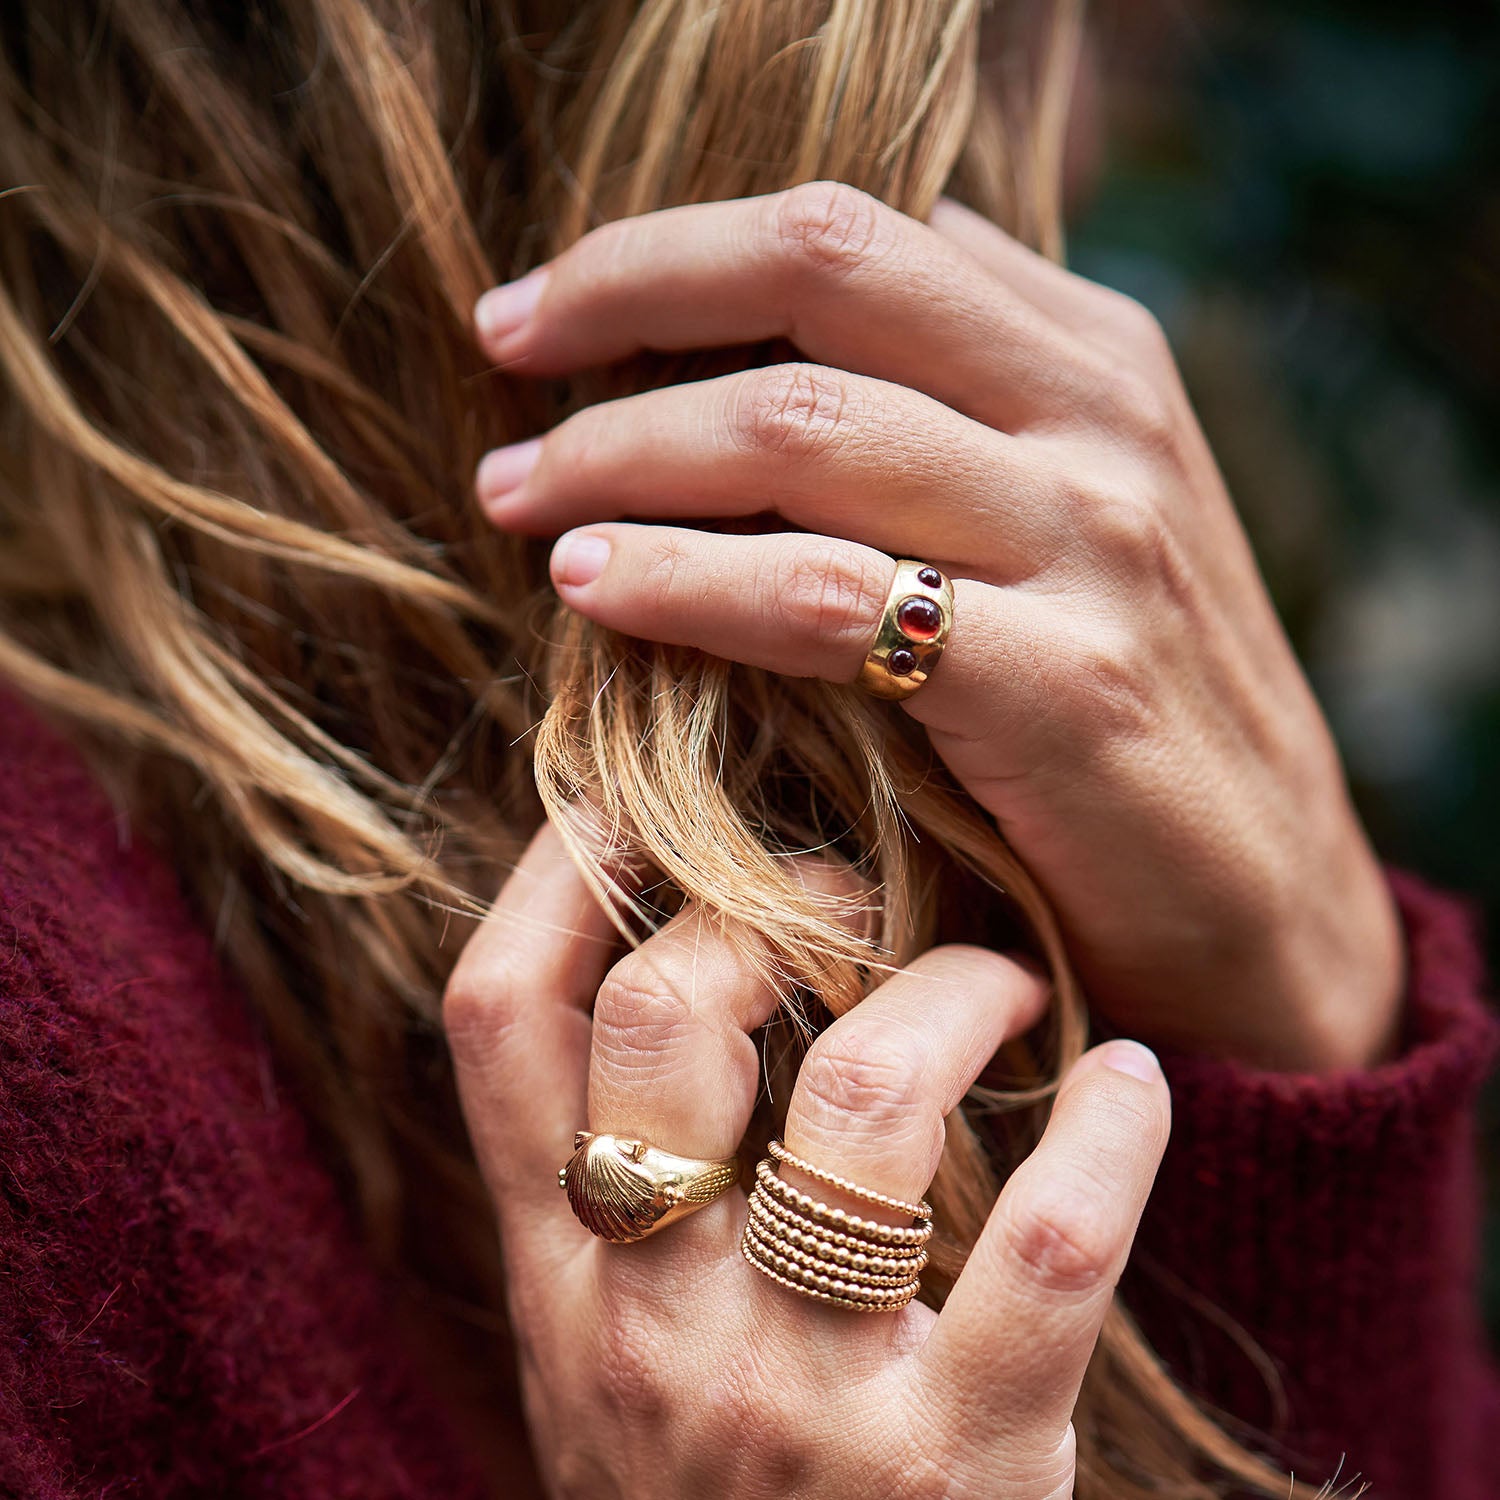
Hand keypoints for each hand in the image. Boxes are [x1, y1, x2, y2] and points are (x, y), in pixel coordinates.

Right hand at [445, 821, 1170, 1498]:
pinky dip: (1118, 1133)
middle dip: (763, 902)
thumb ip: (616, 1198)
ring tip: (1004, 982)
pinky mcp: (959, 1471)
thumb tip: (684, 965)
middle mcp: (650, 1326)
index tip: (638, 799)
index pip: (495, 1021)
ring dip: (954, 990)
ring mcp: (796, 1402)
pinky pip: (1048, 1246)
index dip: (555, 874)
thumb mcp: (608, 1356)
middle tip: (846, 889)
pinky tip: (1137, 1086)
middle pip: (664, 1015)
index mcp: (560, 1281)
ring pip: (865, 1097)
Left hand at [470, 183, 1403, 1071]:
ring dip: (623, 452)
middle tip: (503, 348)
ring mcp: (1097, 542)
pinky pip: (827, 597)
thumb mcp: (1065, 529)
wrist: (1262, 907)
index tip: (555, 307)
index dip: (676, 250)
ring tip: (516, 498)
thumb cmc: (1124, 716)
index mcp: (1093, 356)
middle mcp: (1100, 417)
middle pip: (823, 270)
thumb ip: (949, 425)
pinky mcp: (1072, 685)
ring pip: (806, 428)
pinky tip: (590, 589)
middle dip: (631, 292)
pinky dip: (683, 580)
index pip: (854, 231)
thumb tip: (758, 350)